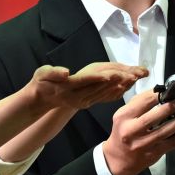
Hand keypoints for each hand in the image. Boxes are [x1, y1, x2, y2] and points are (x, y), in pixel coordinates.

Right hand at [27, 60, 144, 112]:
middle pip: (99, 87)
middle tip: (132, 74)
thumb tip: (65, 73)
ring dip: (119, 86)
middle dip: (116, 81)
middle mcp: (78, 96)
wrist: (41, 99)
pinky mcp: (87, 102)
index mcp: (67, 87)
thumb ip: (53, 73)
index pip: (86, 81)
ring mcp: (83, 101)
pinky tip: (125, 87)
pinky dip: (114, 92)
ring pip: (103, 93)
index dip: (99, 77)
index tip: (113, 74)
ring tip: (133, 78)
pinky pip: (103, 97)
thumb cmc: (41, 83)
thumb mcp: (42, 74)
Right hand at [102, 85, 174, 174]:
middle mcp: (132, 131)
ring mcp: (143, 144)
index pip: (142, 102)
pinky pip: (172, 143)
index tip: (169, 91)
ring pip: (164, 131)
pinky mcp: (154, 153)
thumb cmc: (123, 133)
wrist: (118, 159)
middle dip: (169, 108)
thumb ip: (139, 104)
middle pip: (152, 118)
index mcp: (124, 117)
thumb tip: (159, 92)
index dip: (157, 95)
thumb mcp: (123, 116)